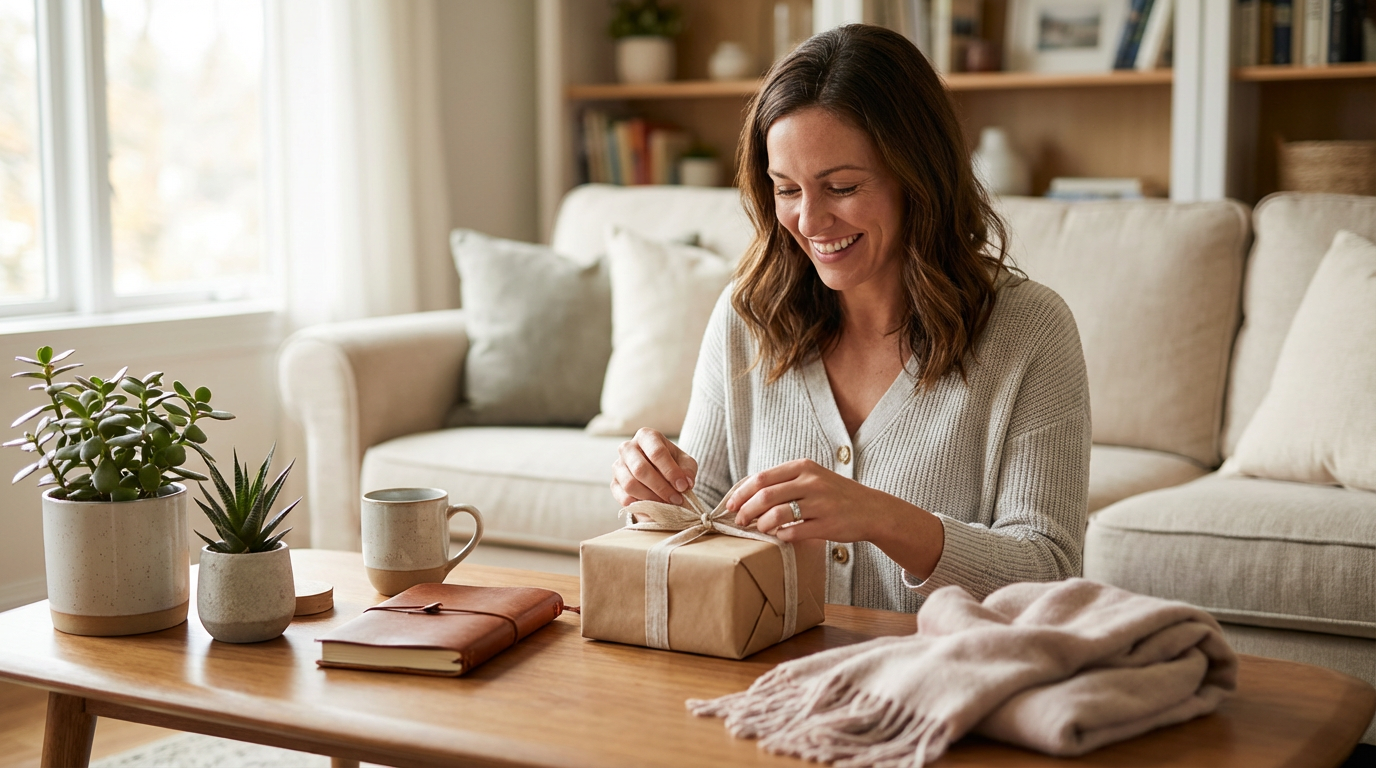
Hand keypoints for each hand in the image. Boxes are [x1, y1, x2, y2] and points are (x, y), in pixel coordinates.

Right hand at [611, 428, 698, 508]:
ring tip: (666, 504)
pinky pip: (623, 497)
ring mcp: (618, 465)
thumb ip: (687, 470)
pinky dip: (639, 505)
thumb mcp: (685, 462)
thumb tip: (686, 483)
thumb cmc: (672, 463)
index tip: (683, 486)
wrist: (657, 472)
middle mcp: (628, 447)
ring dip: (650, 498)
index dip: (671, 471)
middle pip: (641, 469)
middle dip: (661, 487)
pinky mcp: (614, 483)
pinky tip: (653, 507)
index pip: (657, 452)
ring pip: (630, 484)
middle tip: (676, 499)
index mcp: (646, 436)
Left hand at [726, 459, 878, 541]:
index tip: (730, 505)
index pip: (761, 478)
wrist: (872, 510)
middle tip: (738, 521)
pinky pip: (794, 532)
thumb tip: (747, 493)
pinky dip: (781, 536)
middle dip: (746, 510)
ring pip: (777, 514)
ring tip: (759, 529)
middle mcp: (811, 481)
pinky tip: (780, 536)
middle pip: (765, 495)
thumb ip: (784, 482)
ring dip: (761, 524)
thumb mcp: (812, 478)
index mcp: (803, 467)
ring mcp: (820, 503)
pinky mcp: (827, 524)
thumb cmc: (835, 495)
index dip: (741, 493)